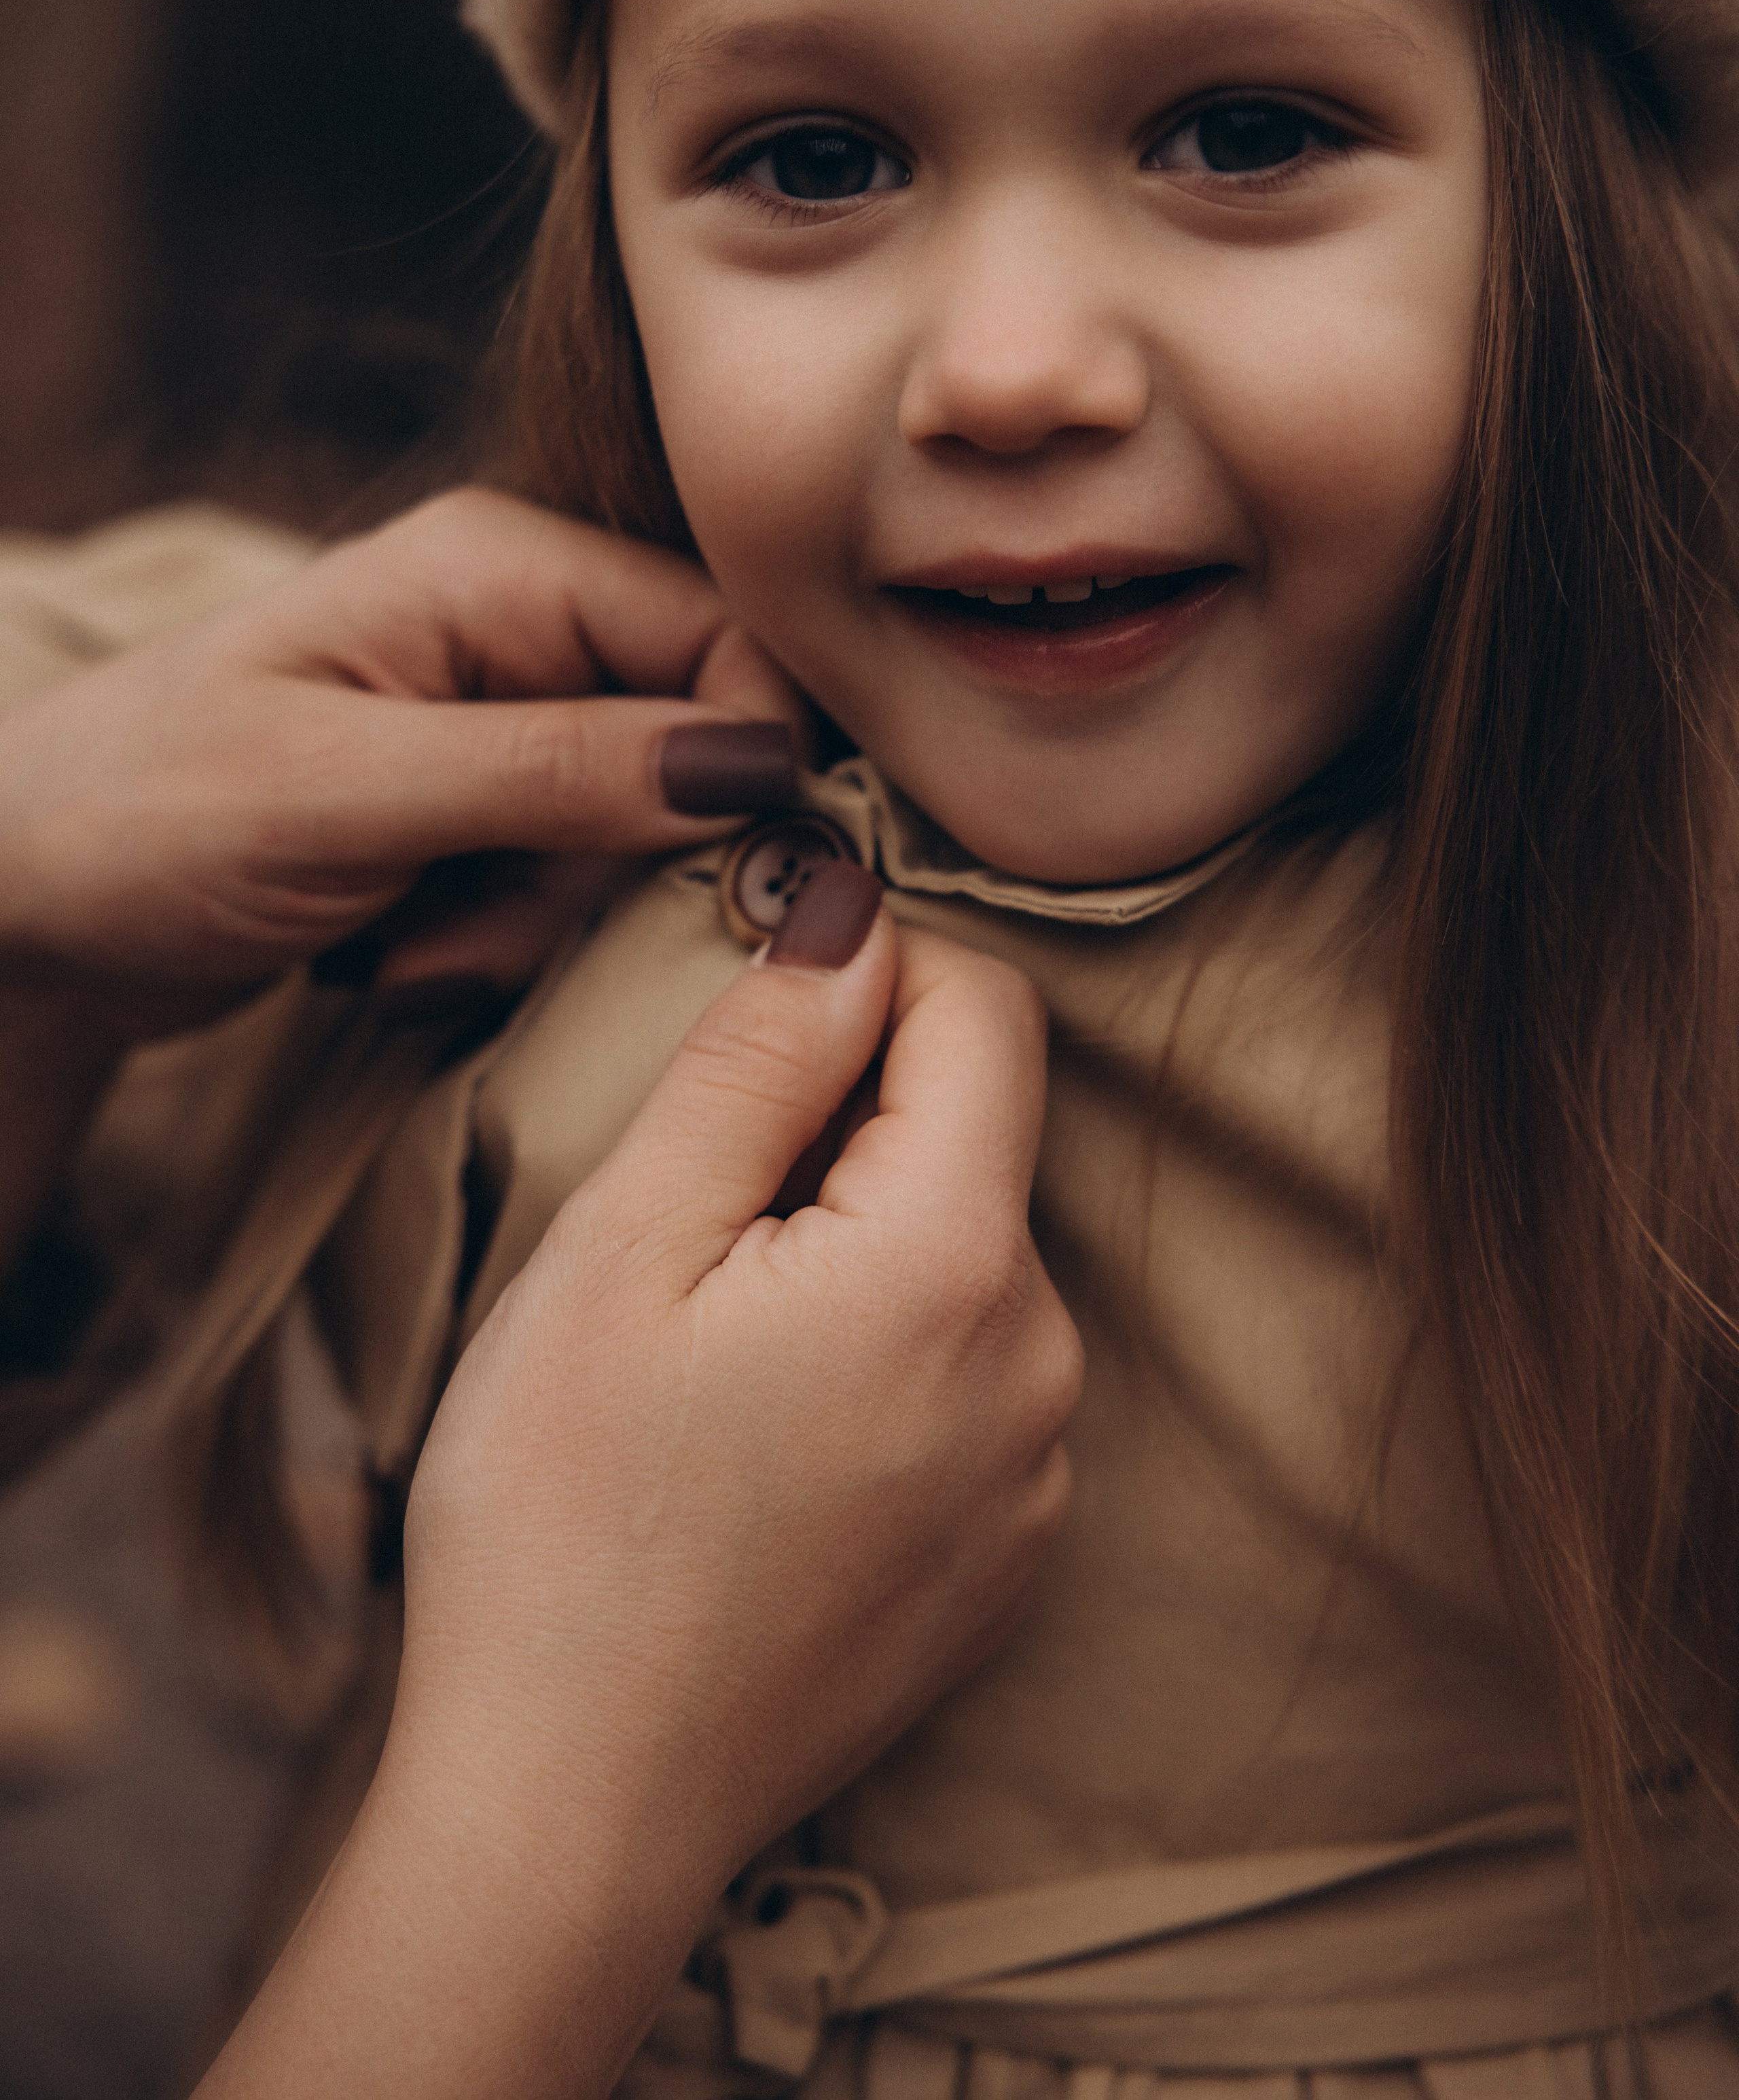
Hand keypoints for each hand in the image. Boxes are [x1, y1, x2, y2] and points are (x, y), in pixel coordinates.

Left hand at [0, 488, 801, 1036]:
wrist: (20, 900)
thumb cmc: (142, 814)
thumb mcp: (344, 792)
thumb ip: (554, 771)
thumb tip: (756, 763)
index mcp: (499, 566)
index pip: (721, 639)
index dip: (748, 761)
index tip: (706, 876)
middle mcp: (518, 626)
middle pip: (692, 752)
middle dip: (599, 872)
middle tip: (465, 920)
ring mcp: (501, 722)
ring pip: (638, 840)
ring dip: (530, 923)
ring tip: (401, 941)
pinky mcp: (481, 810)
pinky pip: (569, 887)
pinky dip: (495, 940)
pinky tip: (392, 949)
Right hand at [202, 866, 1081, 2099]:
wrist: (571, 1814)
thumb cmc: (563, 1524)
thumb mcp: (624, 1247)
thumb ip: (762, 1058)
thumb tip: (851, 911)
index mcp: (953, 1264)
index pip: (988, 1010)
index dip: (871, 973)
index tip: (758, 1021)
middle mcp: (1045, 1363)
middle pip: (979, 1136)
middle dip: (851, 1123)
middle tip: (693, 1222)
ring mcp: (1042, 1473)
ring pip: (971, 1254)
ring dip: (863, 1243)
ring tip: (716, 1349)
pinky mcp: (1015, 1553)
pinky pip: (978, 1377)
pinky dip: (889, 1357)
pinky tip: (767, 1440)